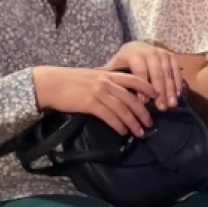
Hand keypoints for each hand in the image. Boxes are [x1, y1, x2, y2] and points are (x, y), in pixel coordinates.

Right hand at [32, 66, 159, 136]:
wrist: (50, 83)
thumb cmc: (68, 81)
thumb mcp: (90, 77)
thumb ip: (104, 82)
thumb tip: (116, 94)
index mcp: (107, 74)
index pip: (134, 79)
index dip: (148, 87)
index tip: (157, 96)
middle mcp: (106, 82)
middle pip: (131, 97)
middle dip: (143, 111)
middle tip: (150, 123)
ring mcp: (98, 92)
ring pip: (123, 109)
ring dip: (133, 122)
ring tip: (140, 132)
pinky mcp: (90, 103)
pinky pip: (110, 116)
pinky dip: (118, 125)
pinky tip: (123, 132)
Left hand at [102, 41, 183, 110]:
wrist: (138, 46)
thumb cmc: (124, 61)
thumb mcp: (114, 65)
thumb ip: (107, 75)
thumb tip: (94, 85)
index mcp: (134, 54)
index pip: (139, 71)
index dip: (141, 87)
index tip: (143, 102)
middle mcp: (150, 52)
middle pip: (156, 73)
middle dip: (159, 91)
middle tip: (161, 107)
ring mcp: (162, 53)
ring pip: (167, 72)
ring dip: (170, 89)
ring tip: (170, 105)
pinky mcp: (171, 56)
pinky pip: (176, 70)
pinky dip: (178, 83)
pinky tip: (177, 96)